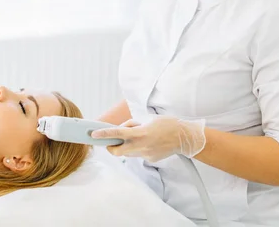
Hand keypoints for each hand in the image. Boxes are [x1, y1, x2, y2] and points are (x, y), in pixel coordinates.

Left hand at [91, 115, 206, 162]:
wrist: (184, 137)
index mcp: (140, 133)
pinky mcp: (151, 159)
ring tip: (139, 137)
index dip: (104, 134)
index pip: (117, 134)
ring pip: (128, 153)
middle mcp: (141, 146)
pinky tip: (150, 142)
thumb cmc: (168, 124)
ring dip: (127, 146)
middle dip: (111, 148)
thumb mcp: (148, 119)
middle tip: (110, 142)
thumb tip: (123, 129)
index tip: (93, 134)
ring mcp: (146, 154)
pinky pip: (139, 154)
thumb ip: (134, 125)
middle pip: (117, 152)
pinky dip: (139, 148)